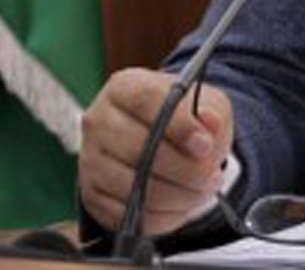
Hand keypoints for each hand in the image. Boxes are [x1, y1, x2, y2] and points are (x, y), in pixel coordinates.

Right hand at [79, 68, 233, 235]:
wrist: (164, 140)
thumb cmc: (184, 116)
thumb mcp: (206, 103)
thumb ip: (212, 111)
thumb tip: (210, 122)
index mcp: (123, 87)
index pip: (145, 101)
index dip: (178, 126)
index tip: (205, 145)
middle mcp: (99, 121)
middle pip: (138, 149)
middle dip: (185, 169)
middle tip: (212, 176)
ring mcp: (91, 160)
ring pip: (135, 188)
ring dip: (178, 195)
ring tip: (202, 189)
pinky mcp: (92, 196)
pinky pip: (130, 216)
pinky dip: (164, 215)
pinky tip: (182, 202)